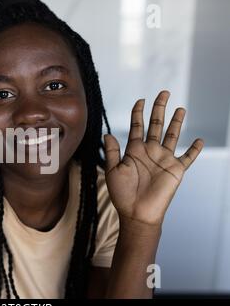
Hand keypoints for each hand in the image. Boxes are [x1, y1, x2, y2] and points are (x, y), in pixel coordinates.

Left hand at [103, 90, 203, 225]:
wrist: (136, 213)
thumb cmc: (122, 194)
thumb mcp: (113, 170)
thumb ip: (112, 152)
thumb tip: (107, 134)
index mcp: (134, 150)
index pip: (137, 126)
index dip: (138, 112)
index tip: (140, 100)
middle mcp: (150, 151)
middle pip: (156, 125)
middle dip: (159, 108)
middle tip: (163, 92)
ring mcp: (164, 159)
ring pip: (172, 135)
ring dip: (176, 122)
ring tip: (180, 108)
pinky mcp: (176, 169)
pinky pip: (188, 157)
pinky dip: (194, 149)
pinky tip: (199, 140)